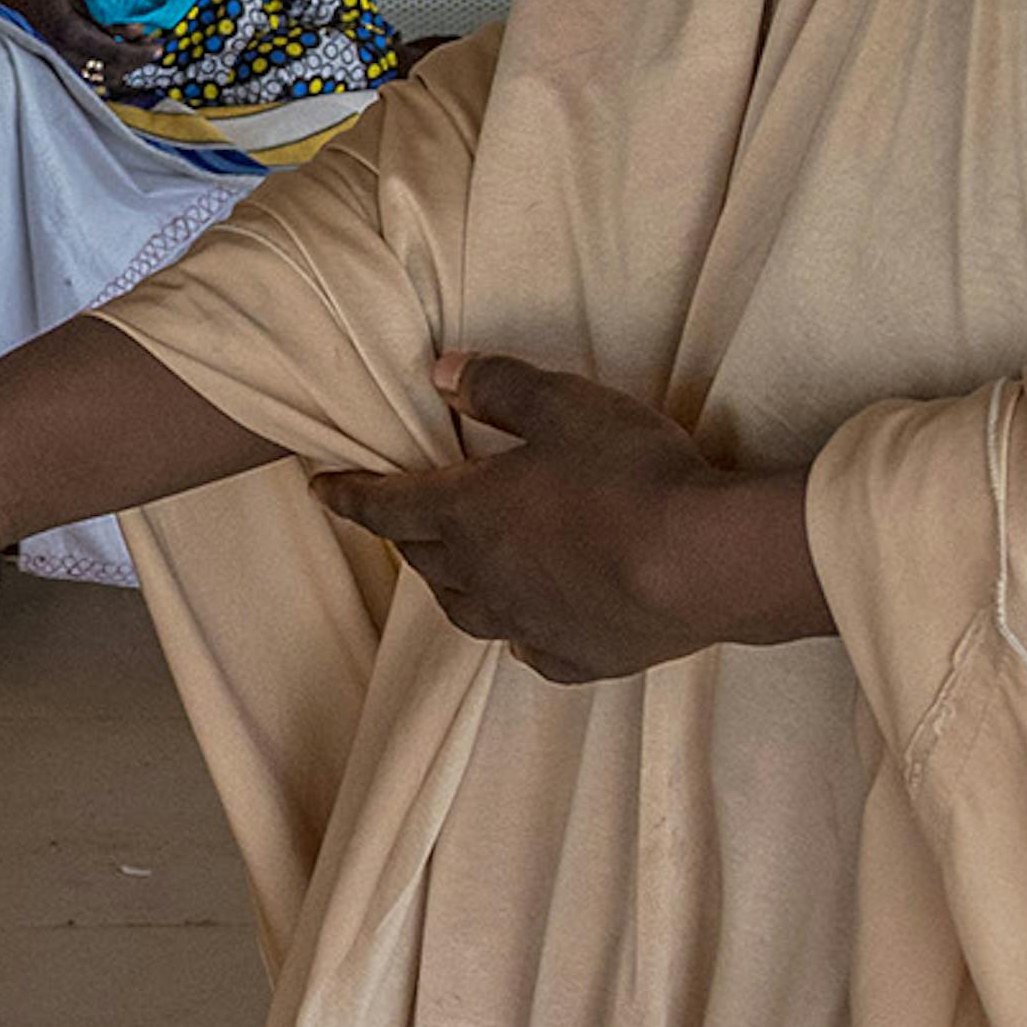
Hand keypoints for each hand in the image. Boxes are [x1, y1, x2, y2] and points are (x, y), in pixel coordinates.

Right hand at [34, 7, 153, 89]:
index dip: (142, 53)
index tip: (159, 46)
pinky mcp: (58, 66)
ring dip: (124, 67)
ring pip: (102, 79)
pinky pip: (90, 77)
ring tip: (134, 48)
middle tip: (151, 45)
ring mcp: (61, 65)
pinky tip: (113, 54)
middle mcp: (66, 56)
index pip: (117, 54)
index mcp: (73, 35)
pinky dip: (107, 69)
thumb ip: (107, 11)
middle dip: (136, 61)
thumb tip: (137, 30)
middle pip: (113, 71)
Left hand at [305, 356, 830, 684]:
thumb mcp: (565, 405)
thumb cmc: (631, 475)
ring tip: (452, 569)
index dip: (350, 495)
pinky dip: (519, 633)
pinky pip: (532, 649)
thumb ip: (499, 385)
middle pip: (424, 559)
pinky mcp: (581, 656)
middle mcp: (486, 577)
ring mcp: (531, 623)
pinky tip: (528, 628)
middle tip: (397, 517)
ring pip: (468, 611)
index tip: (319, 489)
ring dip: (451, 586)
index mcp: (468, 514)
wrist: (707, 564)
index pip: (388, 506)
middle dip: (404, 535)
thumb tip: (443, 370)